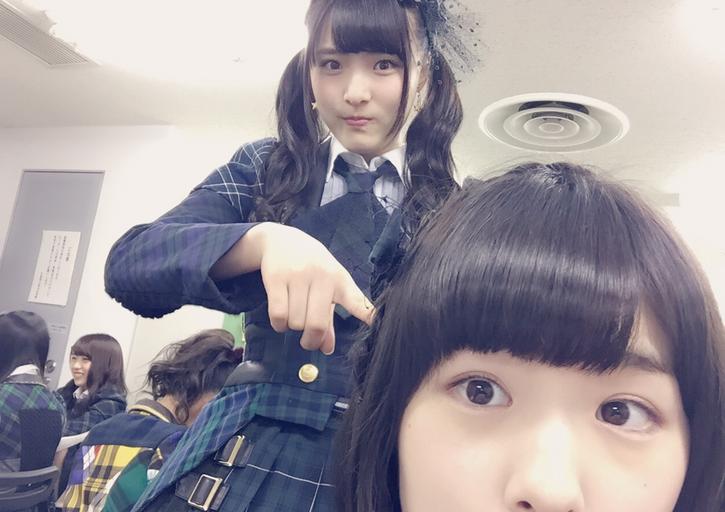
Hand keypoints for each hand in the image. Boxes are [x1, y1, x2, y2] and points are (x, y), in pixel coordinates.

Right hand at [217, 223, 374, 353]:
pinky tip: (281, 320)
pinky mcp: (276, 278)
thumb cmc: (310, 267)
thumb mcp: (325, 287)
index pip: (356, 301)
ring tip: (293, 318)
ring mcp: (298, 276)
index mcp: (340, 280)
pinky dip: (279, 325)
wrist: (281, 240)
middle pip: (317, 325)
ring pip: (296, 322)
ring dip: (292, 328)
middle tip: (308, 342)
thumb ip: (328, 319)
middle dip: (311, 341)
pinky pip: (278, 315)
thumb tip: (326, 349)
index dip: (368, 315)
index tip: (378, 324)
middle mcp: (322, 277)